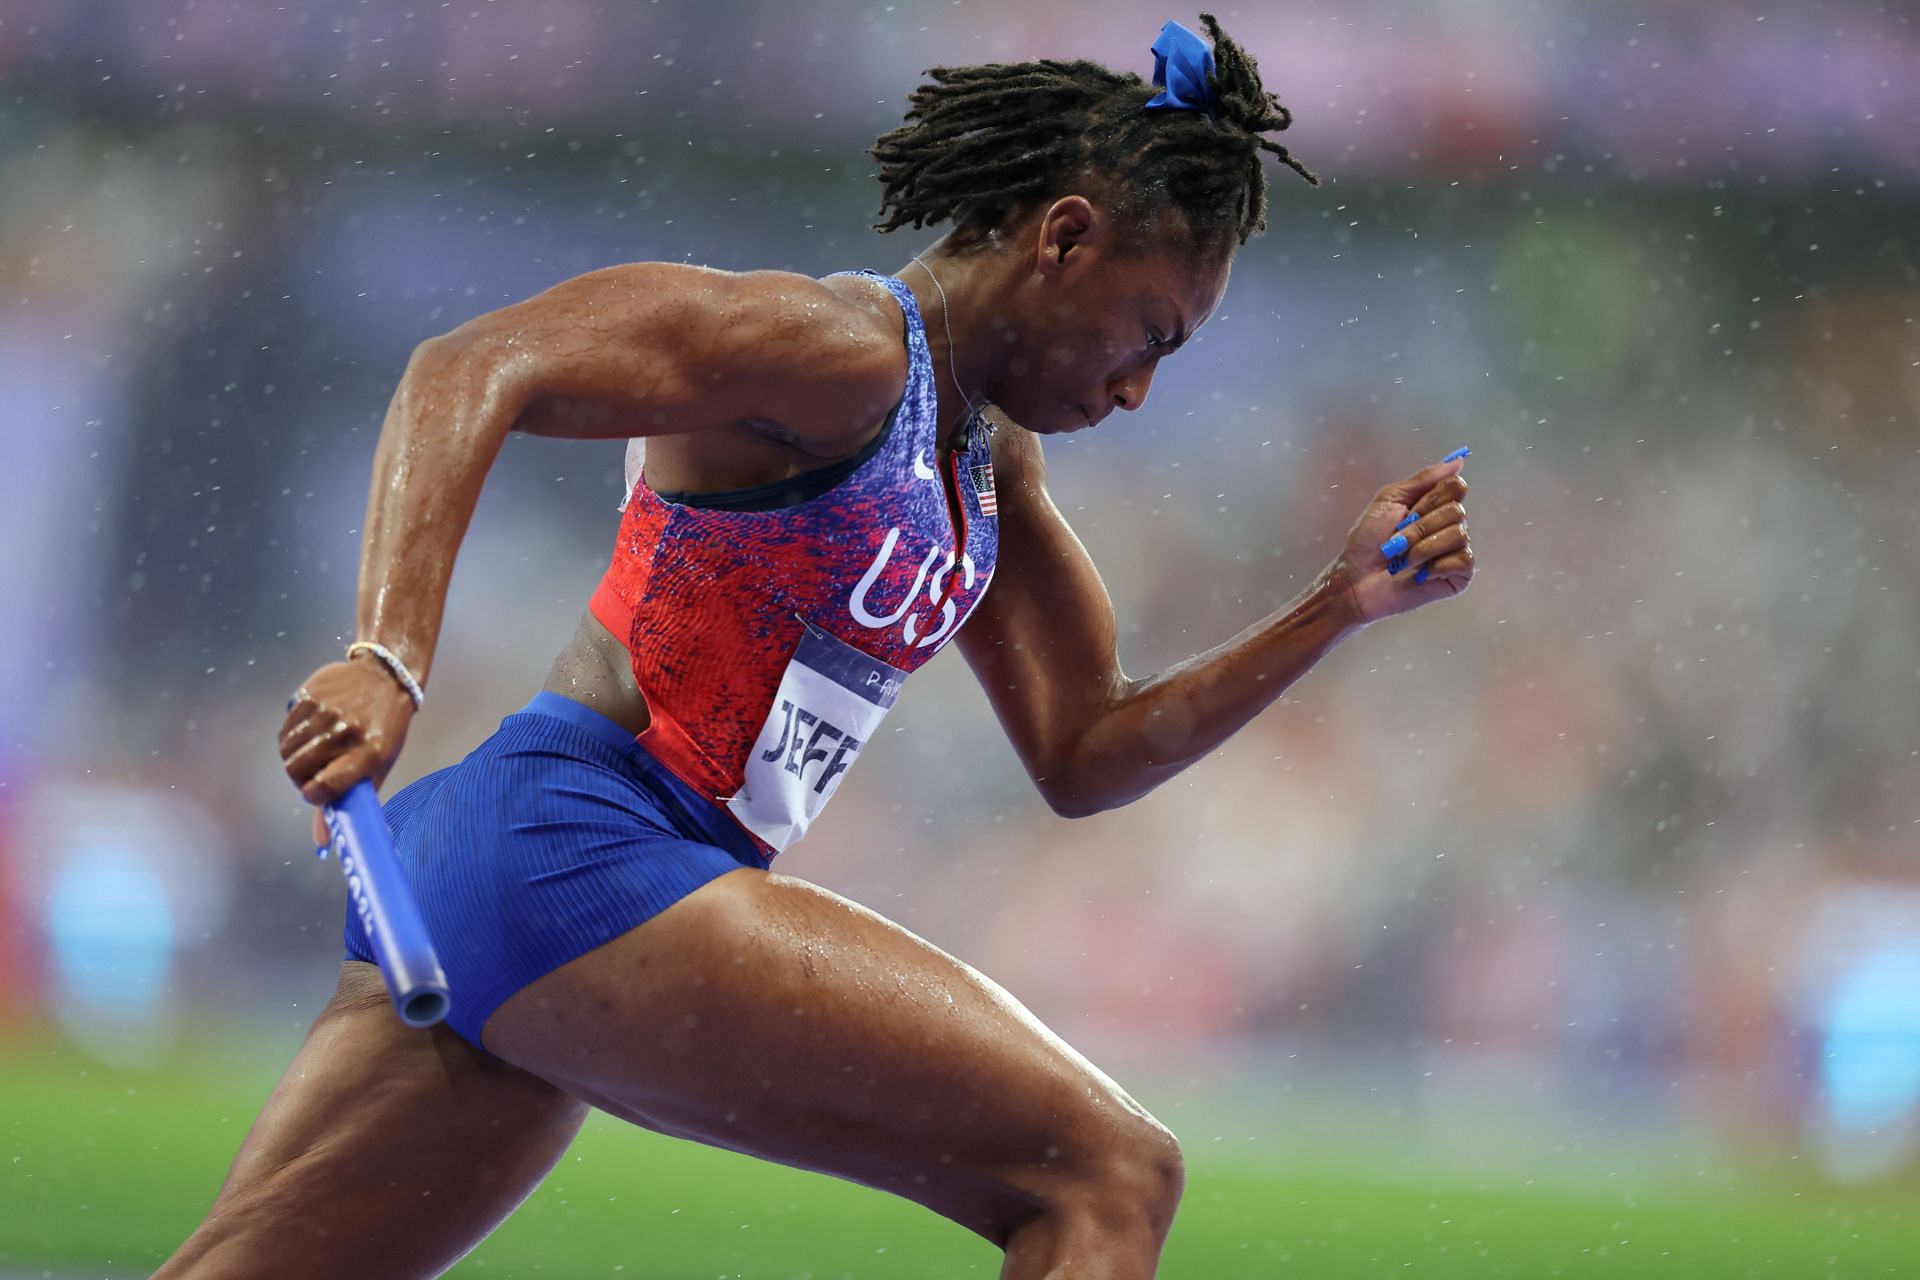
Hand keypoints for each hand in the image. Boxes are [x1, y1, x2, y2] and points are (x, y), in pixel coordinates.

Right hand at [280, 653, 417, 845]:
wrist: (386, 678)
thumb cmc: (384, 730)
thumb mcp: (378, 766)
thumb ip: (350, 802)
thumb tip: (322, 843)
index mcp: (370, 753)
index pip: (328, 785)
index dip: (314, 794)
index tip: (314, 793)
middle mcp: (348, 731)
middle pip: (298, 769)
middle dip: (300, 778)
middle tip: (312, 774)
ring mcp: (327, 712)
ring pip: (287, 750)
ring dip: (294, 758)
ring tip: (312, 753)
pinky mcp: (310, 695)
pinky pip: (286, 728)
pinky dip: (291, 736)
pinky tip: (308, 733)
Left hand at [1326, 456, 1475, 626]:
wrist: (1356, 578)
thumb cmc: (1367, 541)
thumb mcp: (1389, 500)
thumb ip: (1423, 479)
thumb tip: (1458, 461)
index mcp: (1434, 505)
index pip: (1456, 486)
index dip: (1432, 498)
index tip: (1410, 509)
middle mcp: (1450, 525)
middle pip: (1456, 510)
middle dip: (1420, 526)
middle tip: (1397, 540)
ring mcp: (1456, 550)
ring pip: (1460, 535)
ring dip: (1423, 547)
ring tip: (1404, 559)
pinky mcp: (1459, 576)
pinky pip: (1464, 560)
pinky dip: (1438, 566)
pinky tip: (1421, 574)